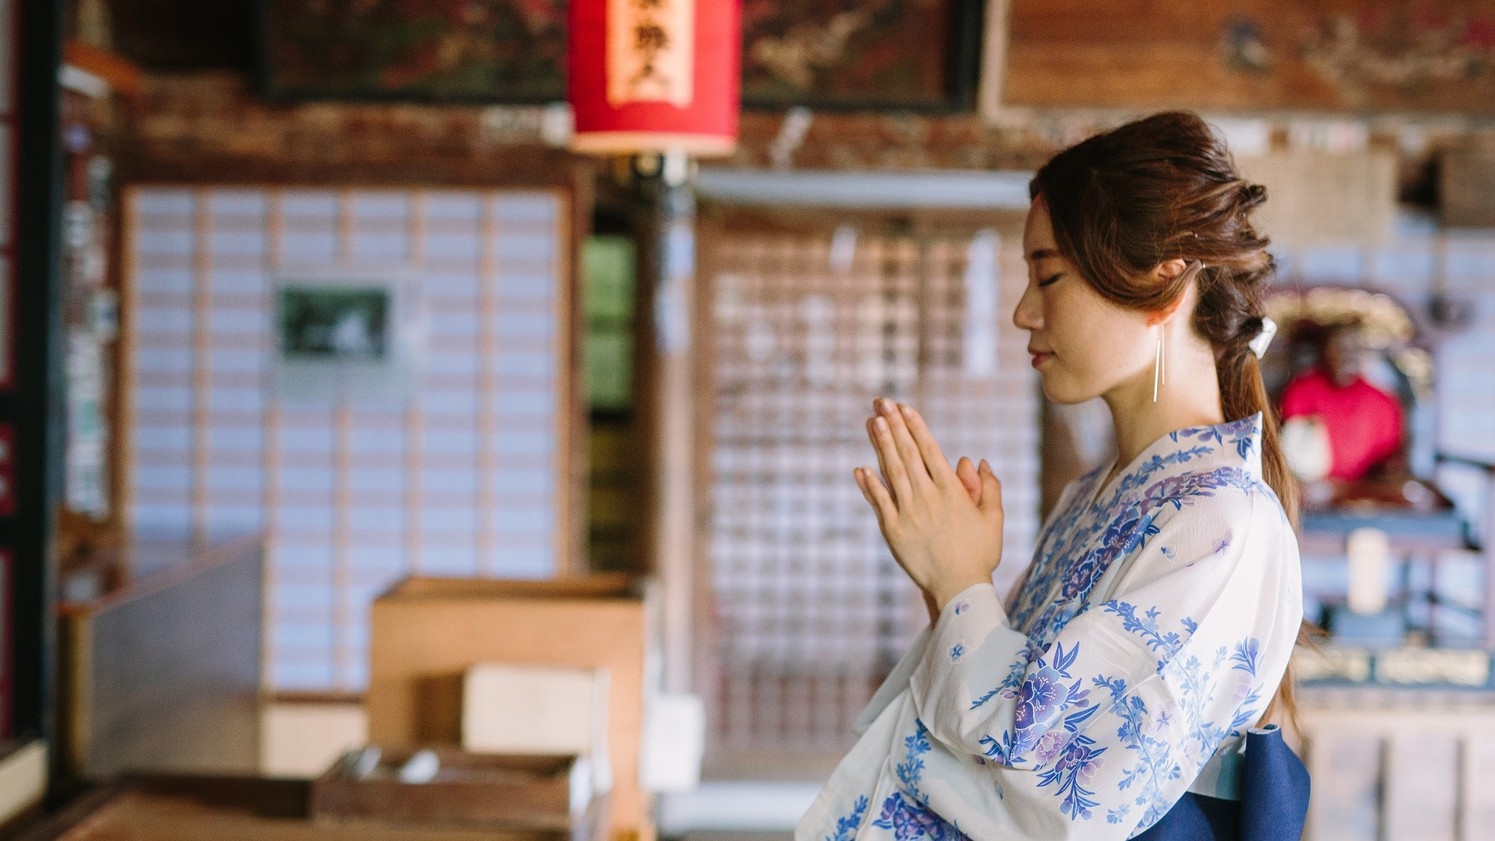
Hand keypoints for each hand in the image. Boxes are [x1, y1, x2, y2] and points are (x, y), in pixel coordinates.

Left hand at [856, 398, 1003, 610]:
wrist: (959, 589)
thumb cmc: (980, 554)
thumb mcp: (993, 519)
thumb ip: (988, 488)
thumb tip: (979, 462)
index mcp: (952, 492)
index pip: (930, 451)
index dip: (916, 427)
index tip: (905, 407)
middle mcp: (928, 498)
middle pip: (908, 454)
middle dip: (894, 426)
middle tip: (882, 403)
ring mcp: (908, 514)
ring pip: (892, 472)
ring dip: (880, 445)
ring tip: (872, 421)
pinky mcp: (893, 531)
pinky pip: (879, 503)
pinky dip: (869, 485)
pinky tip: (860, 467)